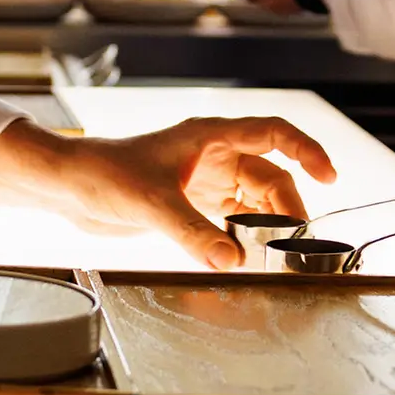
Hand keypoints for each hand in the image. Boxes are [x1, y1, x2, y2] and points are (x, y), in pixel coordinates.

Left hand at [0, 118, 336, 269]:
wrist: (66, 187)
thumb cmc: (102, 174)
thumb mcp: (151, 203)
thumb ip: (192, 233)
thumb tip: (232, 261)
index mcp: (208, 136)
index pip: (273, 132)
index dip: (306, 150)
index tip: (329, 176)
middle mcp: (210, 155)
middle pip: (268, 177)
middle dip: (286, 207)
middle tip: (293, 244)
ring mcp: (200, 180)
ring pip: (251, 200)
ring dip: (265, 224)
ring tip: (274, 255)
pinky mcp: (188, 205)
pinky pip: (229, 219)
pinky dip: (241, 237)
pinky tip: (244, 257)